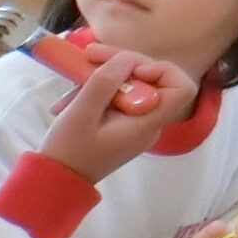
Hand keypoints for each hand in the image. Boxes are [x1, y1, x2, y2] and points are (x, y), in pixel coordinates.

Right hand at [38, 46, 197, 183]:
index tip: (131, 69)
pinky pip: (119, 98)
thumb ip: (105, 83)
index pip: (181, 89)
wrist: (55, 181)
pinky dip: (98, 91)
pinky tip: (71, 99)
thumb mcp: (80, 114)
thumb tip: (126, 58)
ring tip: (72, 84)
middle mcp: (147, 124)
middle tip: (89, 55)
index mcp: (145, 125)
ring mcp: (135, 125)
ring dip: (103, 78)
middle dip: (122, 64)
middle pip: (152, 80)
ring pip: (132, 86)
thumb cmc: (67, 152)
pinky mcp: (120, 125)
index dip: (162, 70)